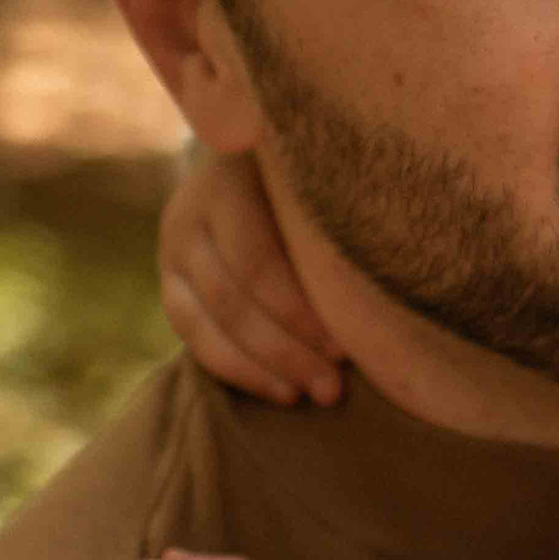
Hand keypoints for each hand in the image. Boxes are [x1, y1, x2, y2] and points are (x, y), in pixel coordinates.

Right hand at [160, 149, 343, 407]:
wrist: (259, 165)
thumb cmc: (317, 175)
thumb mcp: (324, 178)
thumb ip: (338, 215)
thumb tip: (387, 282)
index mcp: (229, 177)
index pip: (256, 261)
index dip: (299, 312)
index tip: (347, 347)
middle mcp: (189, 212)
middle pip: (232, 299)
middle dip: (287, 350)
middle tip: (336, 387)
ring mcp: (172, 249)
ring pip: (205, 324)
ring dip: (264, 368)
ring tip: (314, 394)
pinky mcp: (171, 284)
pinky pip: (193, 338)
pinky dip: (240, 372)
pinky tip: (284, 392)